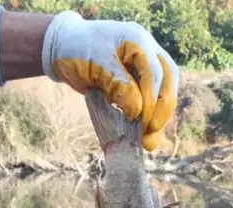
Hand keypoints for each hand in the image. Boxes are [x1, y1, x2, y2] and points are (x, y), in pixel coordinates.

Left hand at [41, 11, 178, 151]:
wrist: (64, 50)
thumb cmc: (78, 51)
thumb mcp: (96, 65)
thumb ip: (119, 86)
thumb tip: (138, 112)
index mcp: (138, 41)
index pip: (154, 74)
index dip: (152, 101)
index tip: (143, 124)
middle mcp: (148, 51)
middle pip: (168, 81)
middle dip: (162, 109)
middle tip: (151, 132)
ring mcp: (146, 66)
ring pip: (165, 91)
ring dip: (160, 117)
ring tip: (149, 141)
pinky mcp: (140, 81)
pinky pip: (153, 99)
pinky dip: (150, 118)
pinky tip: (145, 136)